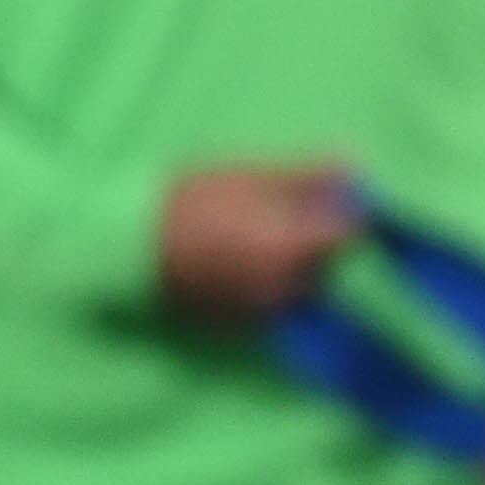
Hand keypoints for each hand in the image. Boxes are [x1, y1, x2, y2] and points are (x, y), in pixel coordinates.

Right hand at [155, 164, 357, 318]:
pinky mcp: (246, 320)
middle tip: (286, 207)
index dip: (344, 211)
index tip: (328, 195)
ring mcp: (266, 307)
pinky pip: (279, 300)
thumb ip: (304, 175)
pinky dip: (275, 278)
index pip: (348, 233)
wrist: (130, 248)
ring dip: (298, 258)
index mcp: (292, 247)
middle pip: (329, 261)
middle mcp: (286, 285)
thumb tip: (354, 165)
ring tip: (261, 229)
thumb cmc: (187, 202)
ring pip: (305, 283)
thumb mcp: (247, 176)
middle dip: (319, 235)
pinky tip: (246, 254)